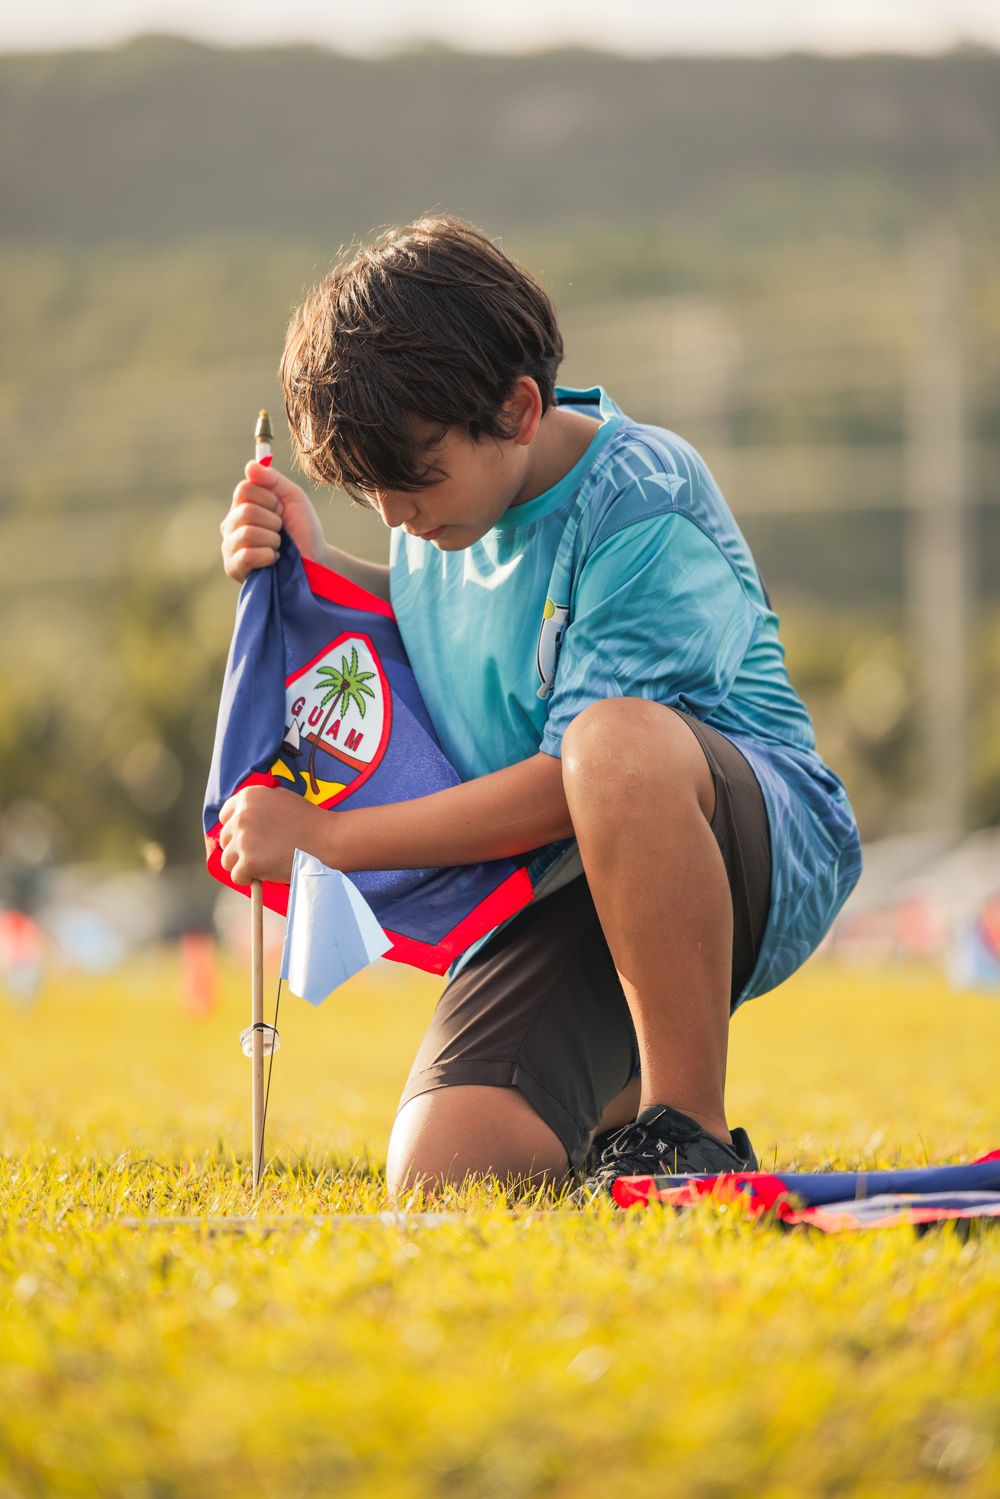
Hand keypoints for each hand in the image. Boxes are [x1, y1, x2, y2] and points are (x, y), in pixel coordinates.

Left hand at [218, 785, 328, 883]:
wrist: (327, 839)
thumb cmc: (309, 820)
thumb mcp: (281, 797)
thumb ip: (259, 803)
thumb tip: (241, 815)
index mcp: (248, 797)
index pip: (225, 816)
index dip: (236, 828)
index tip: (248, 836)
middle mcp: (241, 816)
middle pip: (224, 839)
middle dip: (239, 848)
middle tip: (261, 852)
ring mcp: (244, 840)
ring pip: (227, 860)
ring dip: (242, 864)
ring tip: (264, 863)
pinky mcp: (248, 862)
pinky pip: (237, 876)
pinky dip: (249, 879)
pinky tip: (265, 873)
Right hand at [221, 461, 326, 581]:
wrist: (315, 560)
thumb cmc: (302, 529)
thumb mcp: (292, 497)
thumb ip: (272, 480)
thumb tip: (250, 465)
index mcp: (241, 505)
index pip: (244, 489)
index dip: (269, 498)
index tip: (281, 509)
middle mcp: (230, 524)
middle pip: (246, 511)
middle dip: (273, 521)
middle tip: (281, 529)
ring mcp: (229, 546)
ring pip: (248, 533)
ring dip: (273, 539)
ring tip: (278, 545)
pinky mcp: (233, 568)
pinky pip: (247, 555)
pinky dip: (268, 555)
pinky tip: (273, 558)